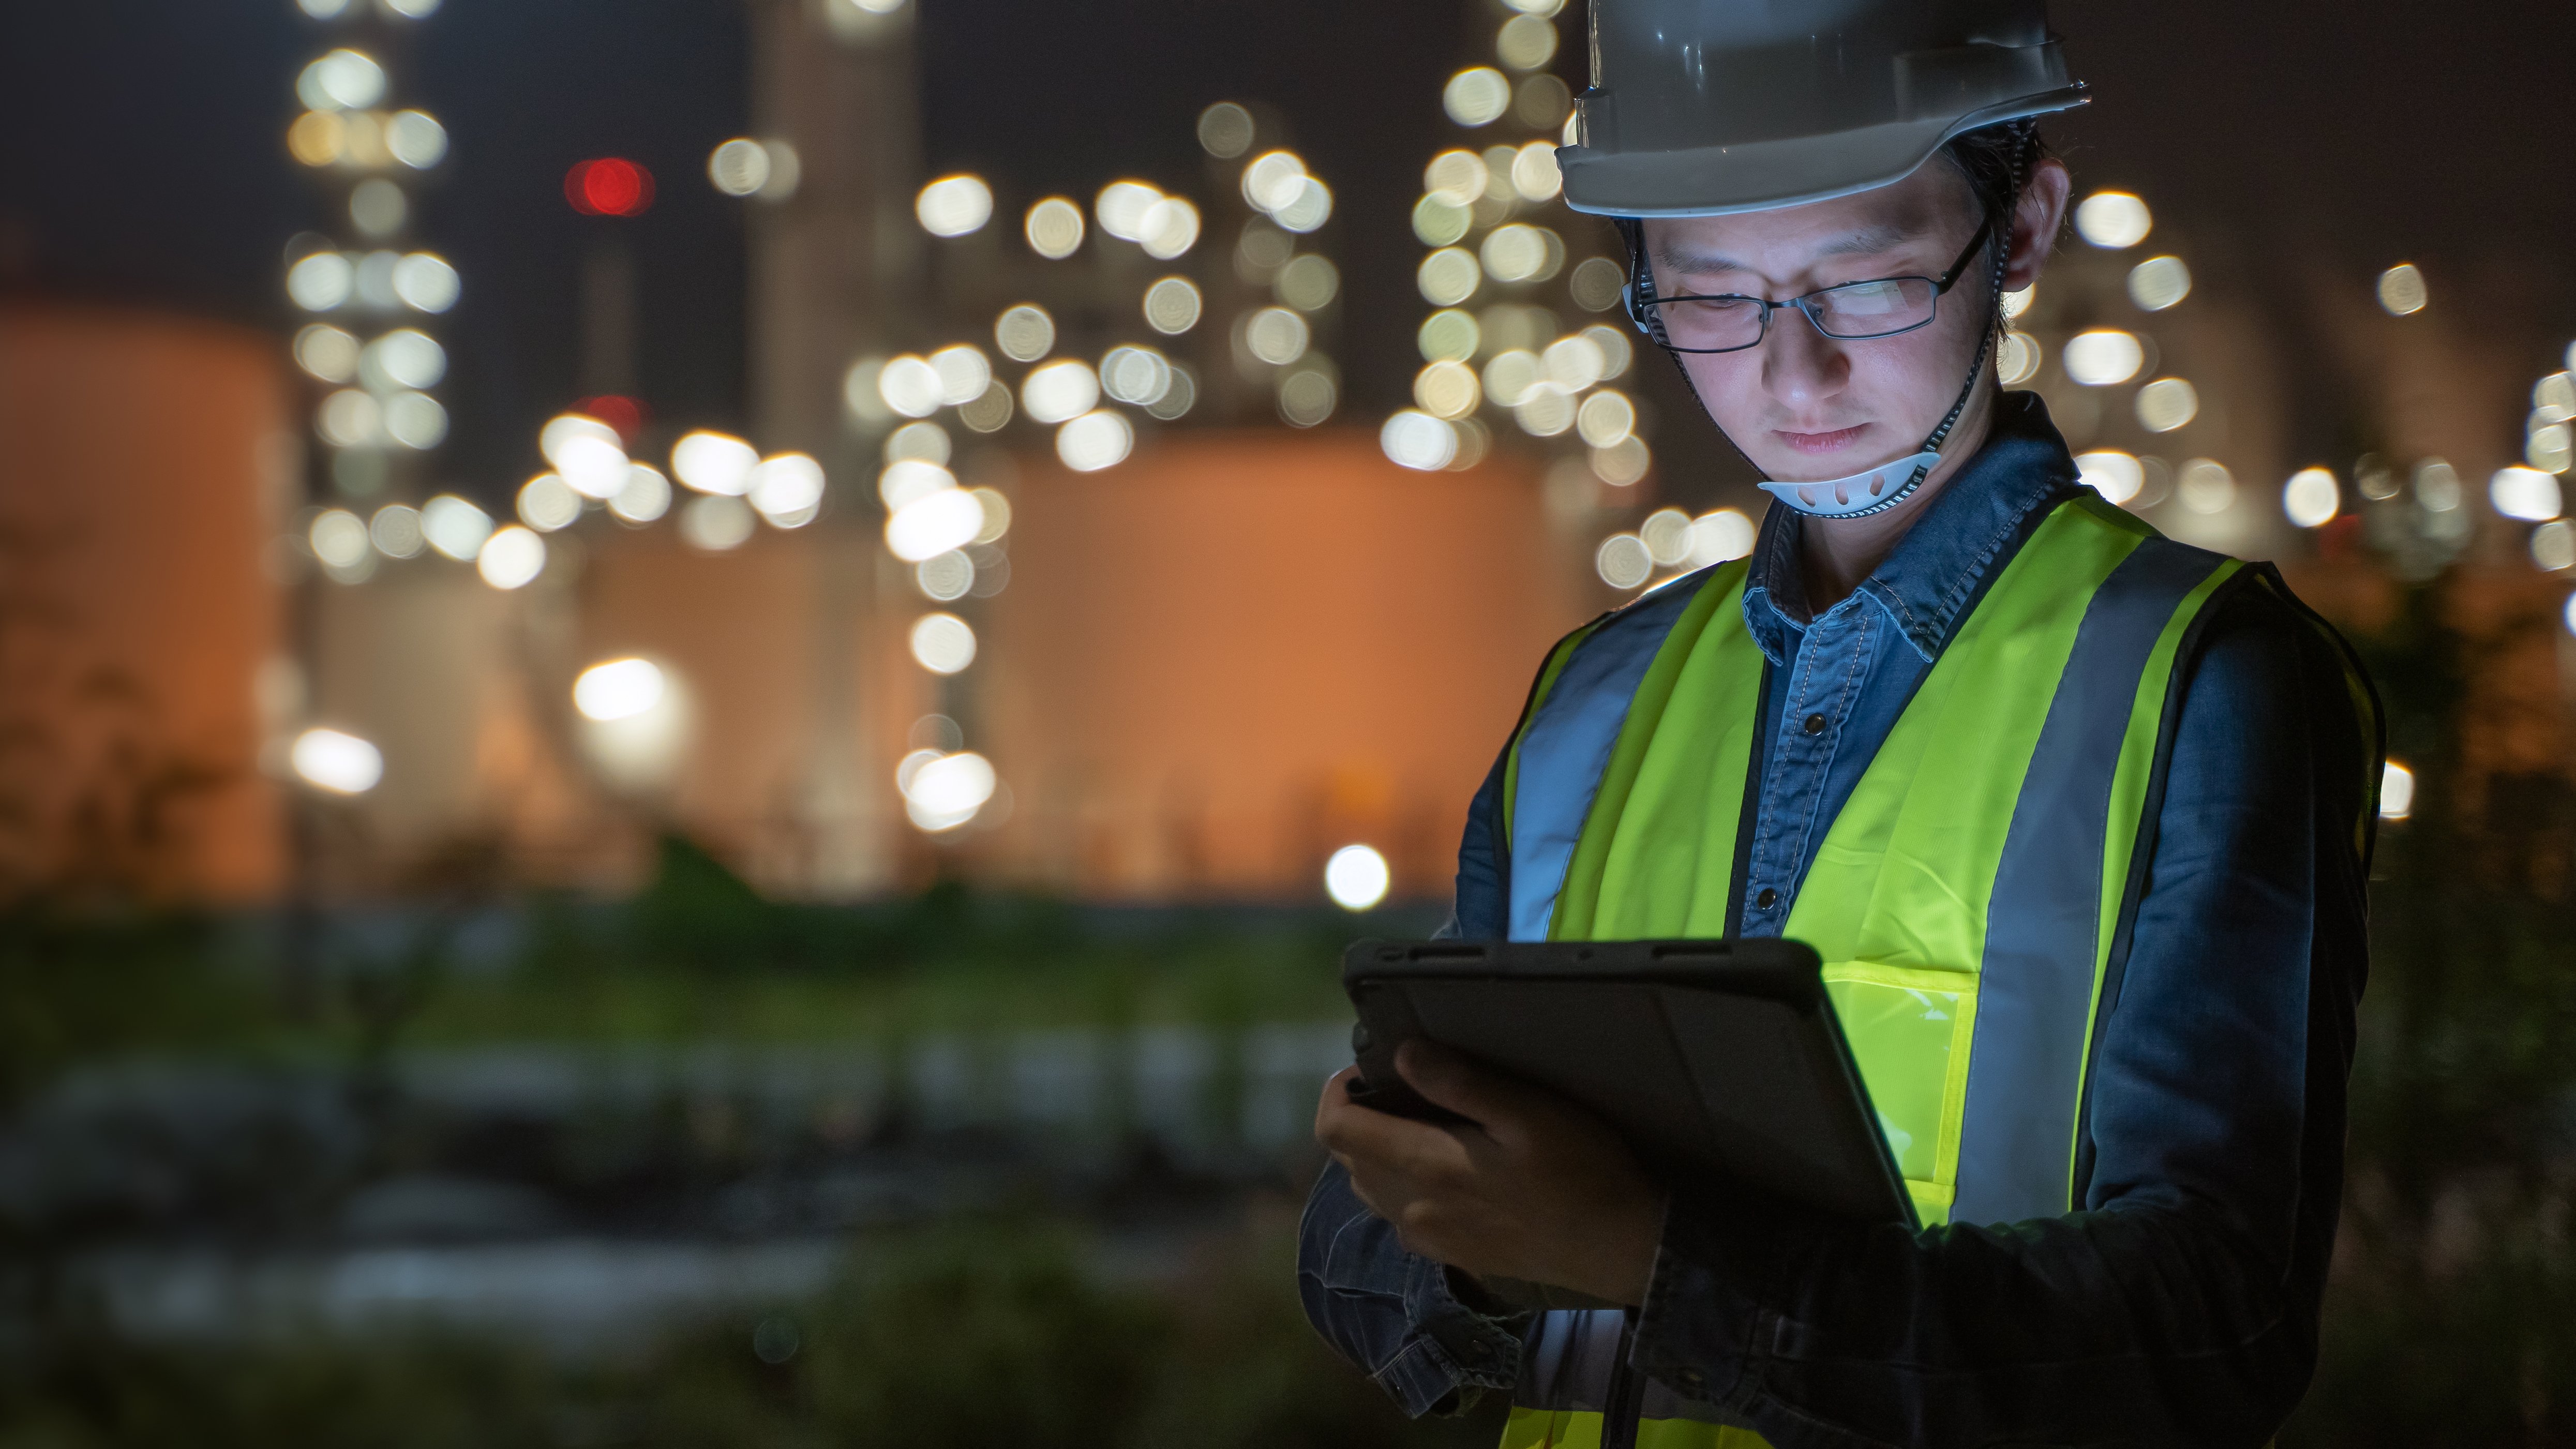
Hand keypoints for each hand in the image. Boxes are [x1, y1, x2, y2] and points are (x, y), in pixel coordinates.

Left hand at [1314, 1039, 1665, 1305]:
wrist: (1622, 1249)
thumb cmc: (1583, 1171)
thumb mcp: (1530, 1114)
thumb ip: (1462, 1084)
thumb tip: (1404, 1054)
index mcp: (1427, 1167)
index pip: (1336, 1130)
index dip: (1335, 1092)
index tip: (1361, 1069)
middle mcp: (1413, 1211)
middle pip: (1348, 1158)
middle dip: (1359, 1118)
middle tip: (1400, 1089)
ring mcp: (1431, 1240)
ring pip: (1371, 1189)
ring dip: (1378, 1153)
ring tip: (1420, 1124)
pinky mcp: (1452, 1257)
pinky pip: (1401, 1218)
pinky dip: (1402, 1187)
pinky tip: (1444, 1171)